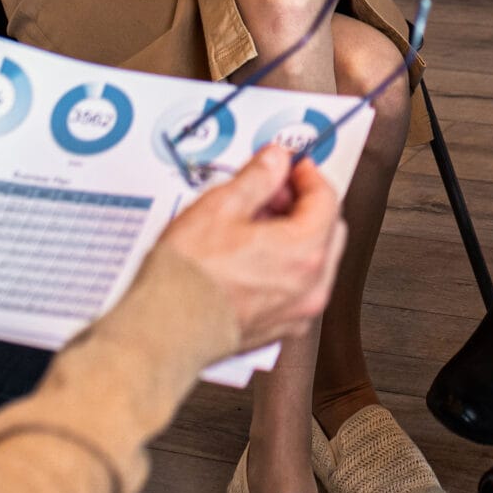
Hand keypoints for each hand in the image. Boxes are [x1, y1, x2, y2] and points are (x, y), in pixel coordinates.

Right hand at [150, 144, 346, 352]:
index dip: (307, 175)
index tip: (290, 166)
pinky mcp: (278, 328)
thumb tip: (275, 162)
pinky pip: (296, 289)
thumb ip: (258, 177)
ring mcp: (297, 312)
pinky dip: (284, 267)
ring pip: (314, 261)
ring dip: (294, 237)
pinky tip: (250, 257)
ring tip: (253, 225)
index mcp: (305, 252)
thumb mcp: (221, 206)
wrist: (165, 330)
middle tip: (272, 192)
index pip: (327, 199)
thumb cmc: (189, 278)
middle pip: (327, 230)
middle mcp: (310, 286)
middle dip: (303, 205)